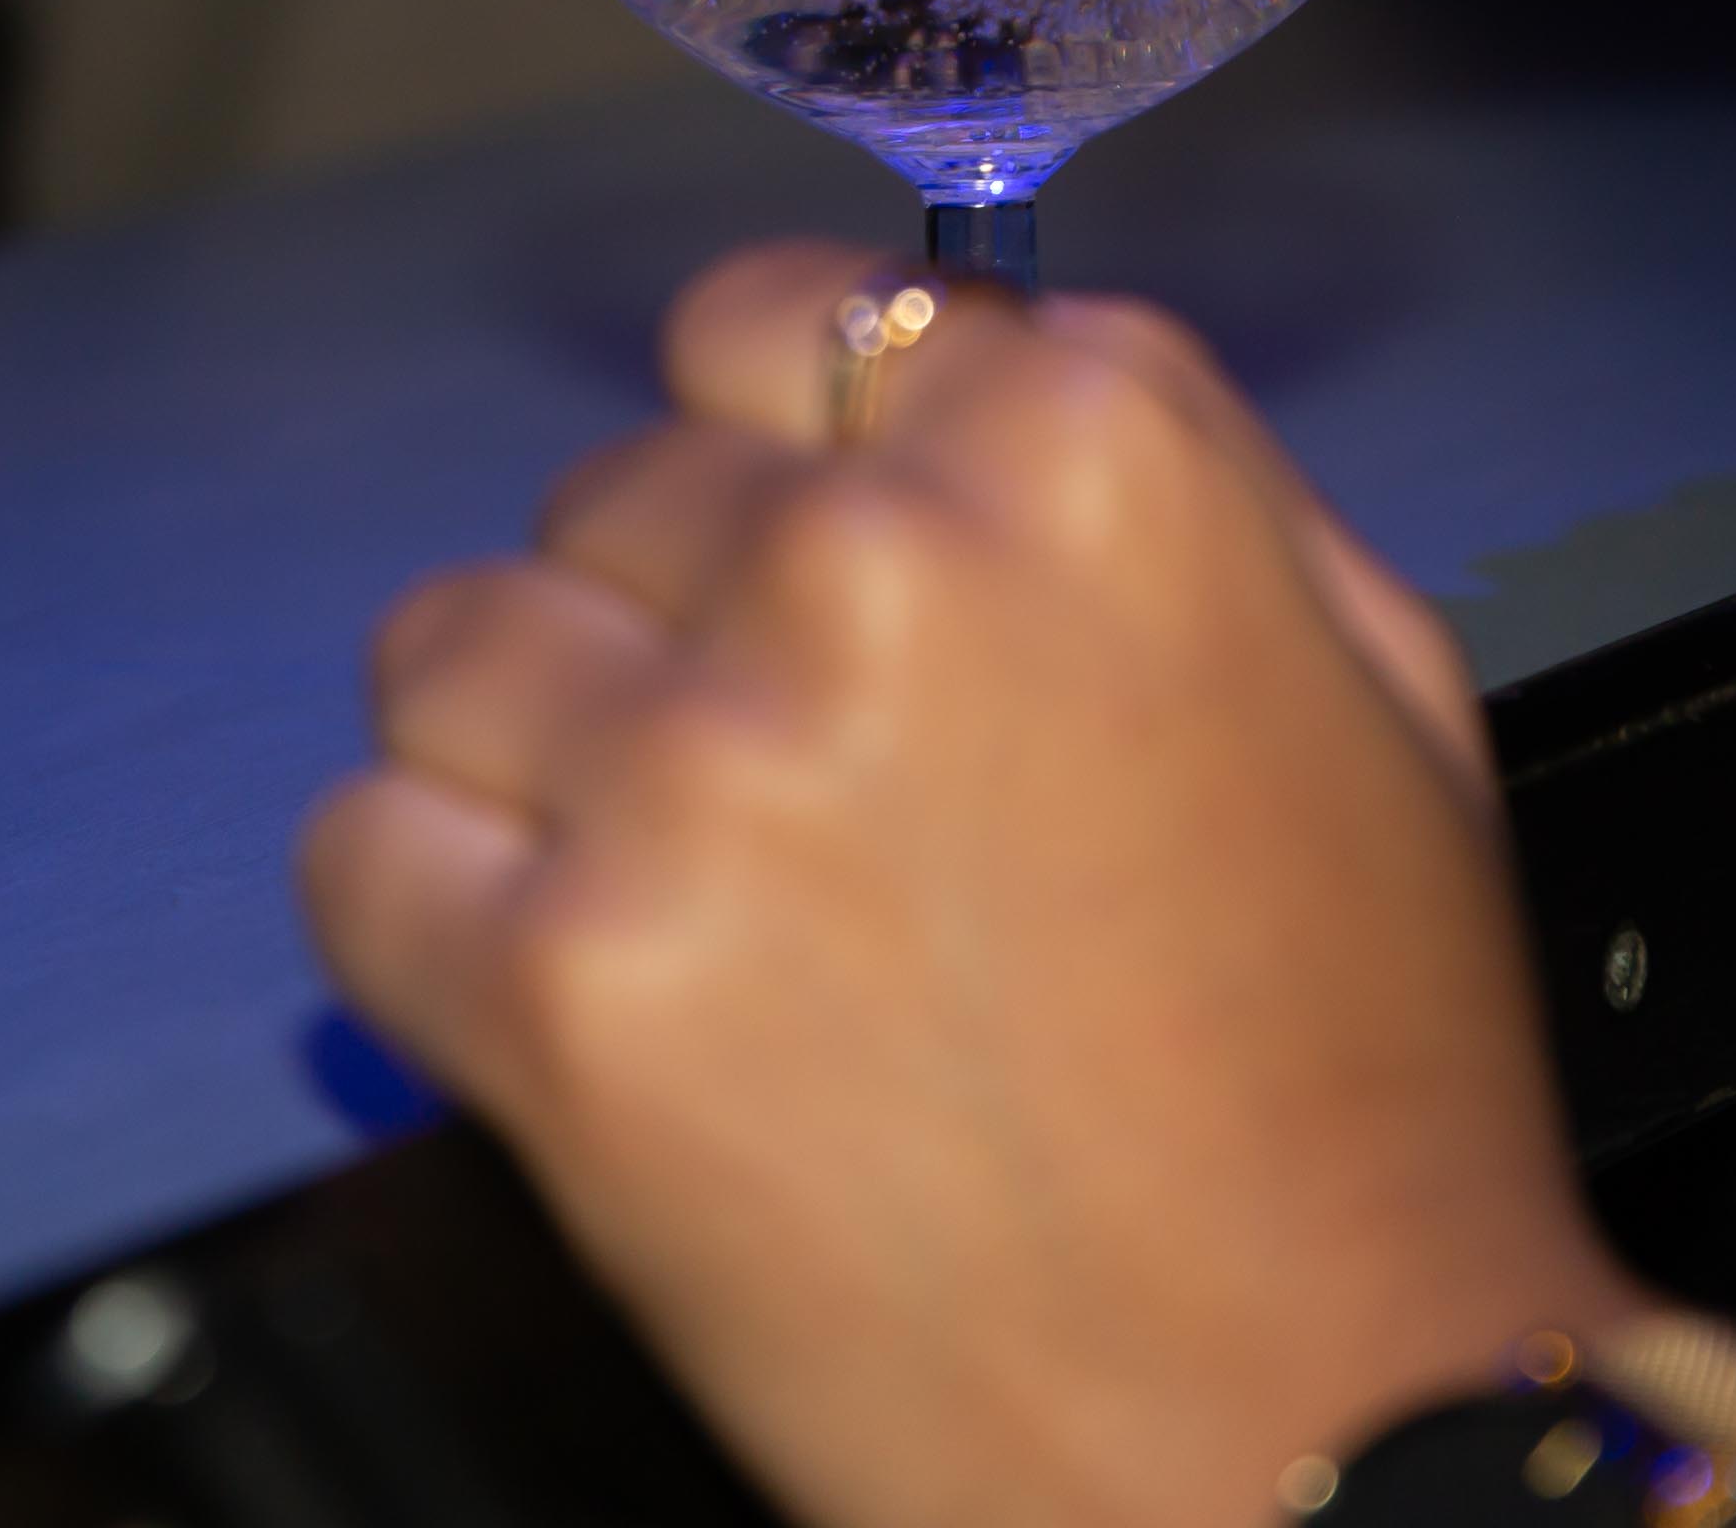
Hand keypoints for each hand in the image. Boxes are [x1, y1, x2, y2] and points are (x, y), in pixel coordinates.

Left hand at [299, 243, 1651, 1527]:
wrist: (1309, 1431)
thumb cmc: (1362, 1100)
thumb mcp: (1378, 688)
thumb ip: (1168, 486)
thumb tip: (970, 388)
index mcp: (1094, 454)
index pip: (784, 318)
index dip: (775, 440)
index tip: (784, 533)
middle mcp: (882, 570)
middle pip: (619, 485)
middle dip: (673, 620)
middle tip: (779, 792)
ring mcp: (704, 774)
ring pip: (453, 641)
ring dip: (527, 752)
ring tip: (662, 889)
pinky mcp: (565, 985)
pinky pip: (356, 849)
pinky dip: (429, 920)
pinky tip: (568, 994)